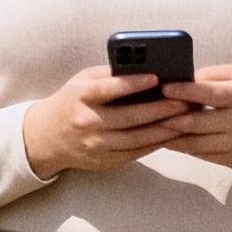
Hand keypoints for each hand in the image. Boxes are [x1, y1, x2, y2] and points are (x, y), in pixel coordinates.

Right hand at [22, 66, 191, 177]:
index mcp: (81, 96)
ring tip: (185, 119)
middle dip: (160, 110)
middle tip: (185, 102)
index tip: (157, 78)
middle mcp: (87, 122)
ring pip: (136, 139)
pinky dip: (154, 144)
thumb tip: (147, 69)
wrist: (46, 137)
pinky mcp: (103, 162)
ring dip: (163, 130)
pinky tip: (171, 134)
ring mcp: (95, 145)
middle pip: (129, 118)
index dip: (133, 83)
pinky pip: (134, 154)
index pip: (109, 89)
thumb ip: (110, 76)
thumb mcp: (83, 81)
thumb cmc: (71, 102)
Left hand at [155, 66, 231, 173]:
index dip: (183, 91)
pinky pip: (204, 155)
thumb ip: (212, 76)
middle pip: (197, 123)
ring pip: (196, 144)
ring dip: (172, 138)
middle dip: (170, 119)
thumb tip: (181, 81)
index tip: (163, 88)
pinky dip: (186, 148)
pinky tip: (172, 141)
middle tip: (149, 114)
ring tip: (153, 129)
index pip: (208, 93)